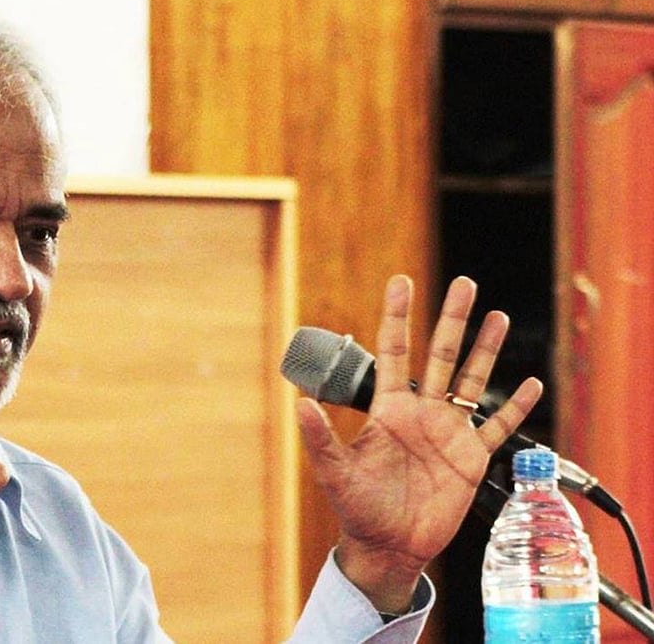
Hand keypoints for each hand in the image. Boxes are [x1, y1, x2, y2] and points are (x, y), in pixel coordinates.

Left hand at [296, 275, 542, 612]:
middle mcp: (421, 413)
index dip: (398, 317)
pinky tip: (532, 384)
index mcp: (389, 409)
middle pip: (442, 355)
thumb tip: (298, 403)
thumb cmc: (357, 508)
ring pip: (473, 381)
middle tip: (464, 283)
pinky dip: (517, 408)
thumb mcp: (334, 471)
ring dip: (486, 349)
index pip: (394, 351)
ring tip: (498, 316)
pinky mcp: (471, 458)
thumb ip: (320, 437)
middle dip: (452, 319)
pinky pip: (499, 427)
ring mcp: (449, 433)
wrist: (388, 546)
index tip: (402, 282)